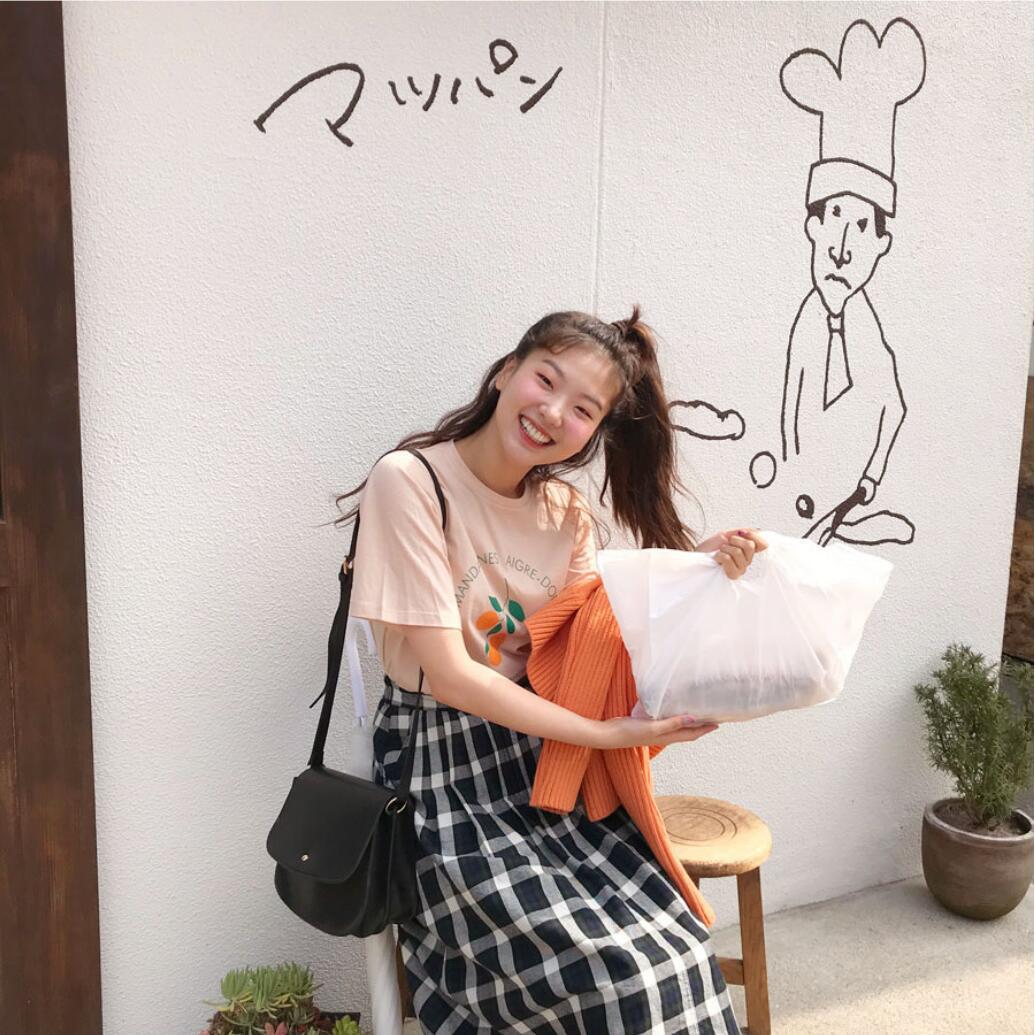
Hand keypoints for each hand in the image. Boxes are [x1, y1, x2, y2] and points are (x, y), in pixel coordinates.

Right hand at [595, 713, 719, 749]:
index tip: (718, 723)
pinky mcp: (647, 725)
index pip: (692, 734)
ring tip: (696, 712)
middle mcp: (664, 735)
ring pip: (677, 727)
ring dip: (688, 722)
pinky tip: (671, 710)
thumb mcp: (653, 727)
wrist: (609, 735)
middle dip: (700, 726)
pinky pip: (666, 722)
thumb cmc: (629, 732)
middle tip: (712, 716)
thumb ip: (673, 723)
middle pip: (687, 732)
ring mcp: (655, 731)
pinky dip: (674, 718)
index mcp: (668, 736)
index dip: (705, 729)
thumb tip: (694, 719)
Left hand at [696, 527, 767, 579]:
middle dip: (734, 541)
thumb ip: (740, 532)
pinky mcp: (733, 575)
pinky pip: (728, 559)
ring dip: (724, 549)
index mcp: (747, 551)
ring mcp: (741, 569)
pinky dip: (719, 555)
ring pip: (738, 552)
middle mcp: (747, 561)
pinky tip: (716, 559)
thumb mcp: (725, 535)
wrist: (697, 557)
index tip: (741, 533)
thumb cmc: (709, 548)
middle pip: (750, 546)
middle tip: (725, 544)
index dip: (755, 536)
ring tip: (719, 552)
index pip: (764, 545)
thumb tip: (757, 530)